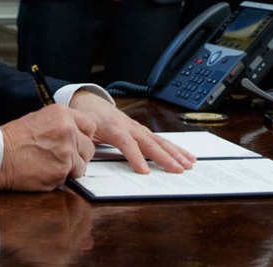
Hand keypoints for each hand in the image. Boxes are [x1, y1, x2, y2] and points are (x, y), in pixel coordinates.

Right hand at [0, 105, 96, 190]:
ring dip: (69, 169)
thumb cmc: (13, 139)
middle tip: (62, 159)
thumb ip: (62, 125)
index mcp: (63, 114)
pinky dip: (58, 179)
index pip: (90, 127)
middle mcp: (69, 130)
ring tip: (49, 165)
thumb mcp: (40, 119)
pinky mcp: (61, 171)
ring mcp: (67, 151)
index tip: (77, 144)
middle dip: (78, 156)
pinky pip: (68, 179)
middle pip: (89, 148)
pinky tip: (43, 172)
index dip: (83, 138)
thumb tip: (76, 136)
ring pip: (81, 166)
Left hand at [70, 91, 195, 174]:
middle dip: (166, 157)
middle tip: (178, 170)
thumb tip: (87, 163)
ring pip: (159, 140)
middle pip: (150, 142)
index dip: (136, 157)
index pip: (127, 143)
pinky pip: (160, 139)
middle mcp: (129, 126)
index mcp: (113, 127)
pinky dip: (175, 148)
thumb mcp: (83, 133)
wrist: (89, 101)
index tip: (145, 172)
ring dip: (175, 152)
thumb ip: (87, 147)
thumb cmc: (87, 119)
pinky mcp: (142, 130)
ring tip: (188, 164)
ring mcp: (138, 127)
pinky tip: (186, 156)